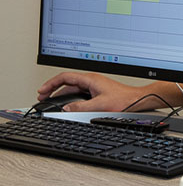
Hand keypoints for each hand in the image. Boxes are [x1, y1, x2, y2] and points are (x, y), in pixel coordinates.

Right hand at [37, 71, 154, 111]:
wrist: (138, 100)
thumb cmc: (124, 100)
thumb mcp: (99, 105)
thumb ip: (81, 107)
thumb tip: (66, 108)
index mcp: (90, 79)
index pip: (65, 77)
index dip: (51, 83)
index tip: (42, 90)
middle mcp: (91, 80)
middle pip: (67, 81)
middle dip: (53, 88)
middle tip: (42, 96)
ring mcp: (95, 85)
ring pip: (73, 87)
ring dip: (61, 93)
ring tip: (51, 100)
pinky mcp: (98, 90)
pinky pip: (79, 91)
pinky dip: (70, 96)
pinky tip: (67, 103)